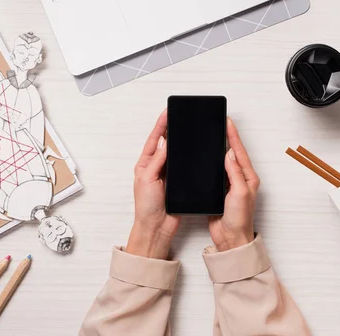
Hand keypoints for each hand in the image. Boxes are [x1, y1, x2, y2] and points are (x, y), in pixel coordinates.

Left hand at [127, 109, 179, 258]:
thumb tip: (164, 141)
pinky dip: (189, 158)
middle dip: (171, 129)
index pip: (154, 139)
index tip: (168, 112)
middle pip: (165, 143)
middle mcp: (156, 167)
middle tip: (178, 115)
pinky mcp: (179, 182)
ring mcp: (168, 174)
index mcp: (145, 164)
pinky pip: (185, 166)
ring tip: (187, 128)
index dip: (161, 125)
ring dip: (181, 143)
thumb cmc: (147, 206)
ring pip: (176, 154)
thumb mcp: (148, 179)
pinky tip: (194, 151)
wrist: (157, 227)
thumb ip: (157, 160)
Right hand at [208, 118, 259, 251]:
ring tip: (213, 134)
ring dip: (218, 149)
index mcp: (248, 177)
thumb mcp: (239, 193)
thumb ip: (235, 172)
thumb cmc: (239, 219)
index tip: (227, 122)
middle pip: (233, 153)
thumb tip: (230, 153)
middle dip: (227, 137)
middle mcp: (240, 179)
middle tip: (220, 123)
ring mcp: (229, 185)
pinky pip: (214, 173)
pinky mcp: (219, 192)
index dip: (233, 136)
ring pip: (223, 162)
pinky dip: (211, 163)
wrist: (230, 239)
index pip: (239, 151)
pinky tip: (205, 158)